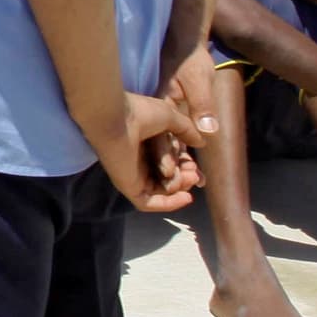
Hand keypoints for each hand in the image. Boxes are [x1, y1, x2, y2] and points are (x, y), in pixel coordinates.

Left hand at [89, 84, 211, 213]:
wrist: (116, 117)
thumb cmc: (138, 112)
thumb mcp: (170, 118)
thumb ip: (186, 130)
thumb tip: (200, 143)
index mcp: (146, 145)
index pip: (169, 163)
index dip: (186, 168)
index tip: (198, 169)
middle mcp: (138, 161)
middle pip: (166, 179)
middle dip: (185, 178)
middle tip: (194, 173)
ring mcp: (132, 175)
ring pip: (160, 191)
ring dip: (179, 188)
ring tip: (189, 176)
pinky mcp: (127, 186)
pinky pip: (147, 203)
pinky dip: (168, 204)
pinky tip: (186, 198)